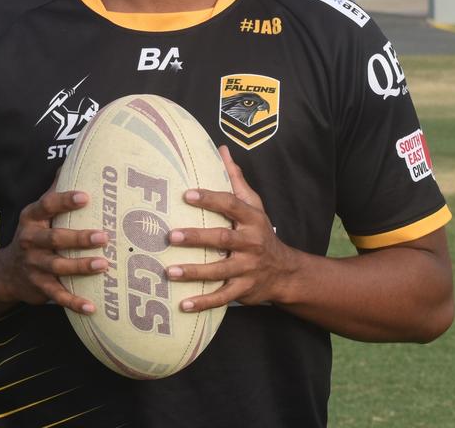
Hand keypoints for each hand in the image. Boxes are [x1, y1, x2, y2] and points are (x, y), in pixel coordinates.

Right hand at [0, 184, 107, 314]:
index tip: (86, 196)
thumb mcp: (38, 213)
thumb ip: (54, 192)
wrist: (6, 272)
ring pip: (58, 267)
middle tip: (103, 236)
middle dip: (78, 238)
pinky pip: (58, 296)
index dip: (65, 200)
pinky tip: (92, 307)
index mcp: (32, 218)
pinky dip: (74, 302)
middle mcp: (30, 241)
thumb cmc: (34, 235)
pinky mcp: (40, 288)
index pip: (47, 206)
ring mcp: (34, 266)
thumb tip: (72, 161)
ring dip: (81, 267)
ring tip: (103, 265)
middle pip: (54, 239)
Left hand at [165, 146, 300, 311]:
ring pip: (219, 270)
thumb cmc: (260, 232)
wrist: (285, 272)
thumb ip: (236, 180)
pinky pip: (222, 297)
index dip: (209, 199)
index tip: (186, 194)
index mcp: (252, 219)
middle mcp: (251, 243)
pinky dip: (203, 302)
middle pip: (222, 238)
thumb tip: (222, 150)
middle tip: (170, 235)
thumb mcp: (254, 205)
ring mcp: (248, 268)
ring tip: (170, 271)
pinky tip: (183, 305)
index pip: (231, 205)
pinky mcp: (244, 289)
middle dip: (196, 237)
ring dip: (194, 272)